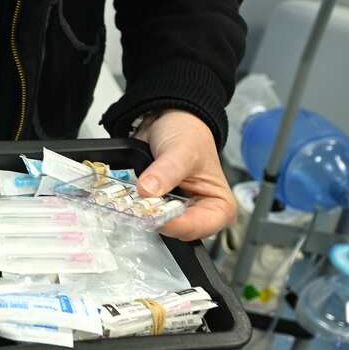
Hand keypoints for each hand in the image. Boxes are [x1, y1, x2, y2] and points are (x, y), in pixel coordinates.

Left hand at [134, 110, 234, 241]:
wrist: (169, 119)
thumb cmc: (189, 134)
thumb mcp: (182, 150)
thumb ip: (167, 171)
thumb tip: (149, 190)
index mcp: (219, 206)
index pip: (198, 227)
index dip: (174, 224)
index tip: (153, 215)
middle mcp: (200, 213)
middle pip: (176, 230)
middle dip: (156, 220)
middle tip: (138, 208)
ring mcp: (177, 211)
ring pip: (158, 225)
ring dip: (142, 215)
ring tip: (132, 201)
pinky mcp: (158, 206)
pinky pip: (145, 215)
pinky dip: (134, 208)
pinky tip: (128, 198)